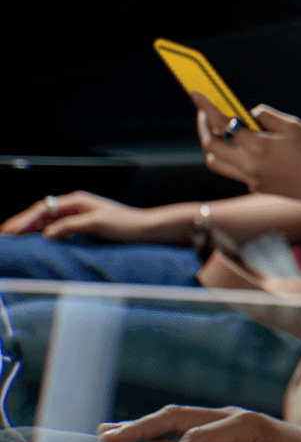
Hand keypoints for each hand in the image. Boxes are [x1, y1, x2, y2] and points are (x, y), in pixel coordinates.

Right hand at [0, 190, 153, 240]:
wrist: (144, 229)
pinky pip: (56, 227)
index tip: (10, 232)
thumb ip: (72, 226)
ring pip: (47, 219)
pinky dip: (42, 232)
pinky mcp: (82, 224)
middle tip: (5, 235)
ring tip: (14, 238)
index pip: (43, 208)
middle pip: (41, 212)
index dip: (25, 220)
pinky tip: (36, 240)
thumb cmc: (126, 225)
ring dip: (30, 227)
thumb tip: (48, 232)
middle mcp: (75, 205)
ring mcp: (78, 214)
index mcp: (77, 201)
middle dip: (21, 222)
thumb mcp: (98, 224)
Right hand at [97, 405, 300, 441]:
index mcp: (245, 425)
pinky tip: (134, 440)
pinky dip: (156, 436)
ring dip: (142, 427)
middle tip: (106, 439)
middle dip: (141, 427)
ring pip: (176, 420)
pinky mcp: (221, 436)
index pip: (198, 439)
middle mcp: (230, 418)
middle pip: (178, 417)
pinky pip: (183, 432)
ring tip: (107, 434)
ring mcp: (224, 424)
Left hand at [193, 92, 300, 203]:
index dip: (206, 107)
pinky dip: (232, 155)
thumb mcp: (293, 125)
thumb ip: (265, 116)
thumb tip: (247, 113)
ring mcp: (251, 180)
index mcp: (259, 147)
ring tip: (220, 130)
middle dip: (203, 126)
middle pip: (210, 146)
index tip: (195, 93)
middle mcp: (250, 166)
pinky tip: (244, 146)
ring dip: (213, 144)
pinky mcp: (255, 187)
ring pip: (215, 162)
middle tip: (206, 112)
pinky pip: (233, 170)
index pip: (223, 124)